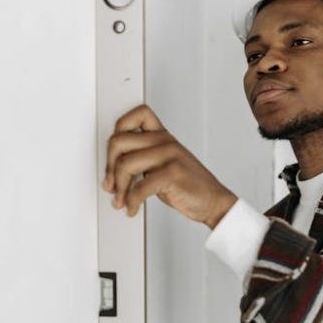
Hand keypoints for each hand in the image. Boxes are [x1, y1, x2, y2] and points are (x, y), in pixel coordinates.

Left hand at [102, 103, 236, 227]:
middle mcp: (165, 142)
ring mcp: (170, 156)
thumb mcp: (165, 162)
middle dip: (109, 166)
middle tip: (111, 184)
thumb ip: (144, 156)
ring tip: (121, 199)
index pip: (136, 115)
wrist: (213, 201)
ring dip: (119, 188)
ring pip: (125, 164)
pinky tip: (133, 207)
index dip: (117, 130)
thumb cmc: (188, 184)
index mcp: (163, 135)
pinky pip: (139, 187)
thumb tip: (112, 167)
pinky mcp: (173, 174)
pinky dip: (132, 201)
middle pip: (119, 142)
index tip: (114, 155)